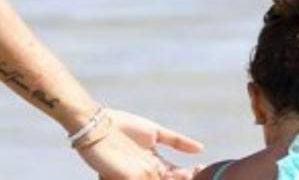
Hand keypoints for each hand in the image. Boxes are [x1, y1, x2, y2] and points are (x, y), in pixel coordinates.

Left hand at [78, 109, 202, 179]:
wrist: (97, 125)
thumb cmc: (122, 126)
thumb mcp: (153, 132)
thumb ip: (177, 141)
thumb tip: (201, 149)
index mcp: (153, 163)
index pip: (176, 174)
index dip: (189, 173)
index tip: (200, 167)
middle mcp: (146, 173)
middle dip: (183, 177)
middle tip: (190, 173)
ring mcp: (135, 176)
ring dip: (173, 178)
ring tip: (183, 173)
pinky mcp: (125, 179)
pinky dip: (156, 178)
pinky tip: (169, 174)